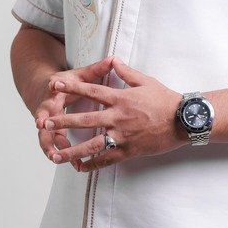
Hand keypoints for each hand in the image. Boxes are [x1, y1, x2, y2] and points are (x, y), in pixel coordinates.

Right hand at [33, 56, 114, 170]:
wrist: (43, 90)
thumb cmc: (65, 83)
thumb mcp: (79, 75)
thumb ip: (96, 69)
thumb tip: (113, 59)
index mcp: (55, 90)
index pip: (53, 88)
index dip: (54, 86)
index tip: (53, 86)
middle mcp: (48, 106)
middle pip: (44, 116)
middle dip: (45, 124)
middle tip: (44, 128)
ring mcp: (47, 121)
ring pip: (46, 136)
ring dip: (50, 146)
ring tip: (56, 157)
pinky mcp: (51, 133)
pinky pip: (54, 145)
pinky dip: (60, 153)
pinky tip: (71, 164)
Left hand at [39, 56, 185, 170]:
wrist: (183, 120)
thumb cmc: (165, 99)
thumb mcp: (145, 81)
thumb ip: (126, 72)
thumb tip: (113, 60)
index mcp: (120, 98)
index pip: (91, 91)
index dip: (72, 88)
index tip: (55, 85)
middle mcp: (118, 117)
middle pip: (85, 120)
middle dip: (63, 121)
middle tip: (45, 123)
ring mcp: (122, 136)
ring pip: (93, 145)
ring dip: (73, 150)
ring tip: (56, 155)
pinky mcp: (129, 150)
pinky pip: (107, 159)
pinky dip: (93, 164)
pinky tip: (80, 167)